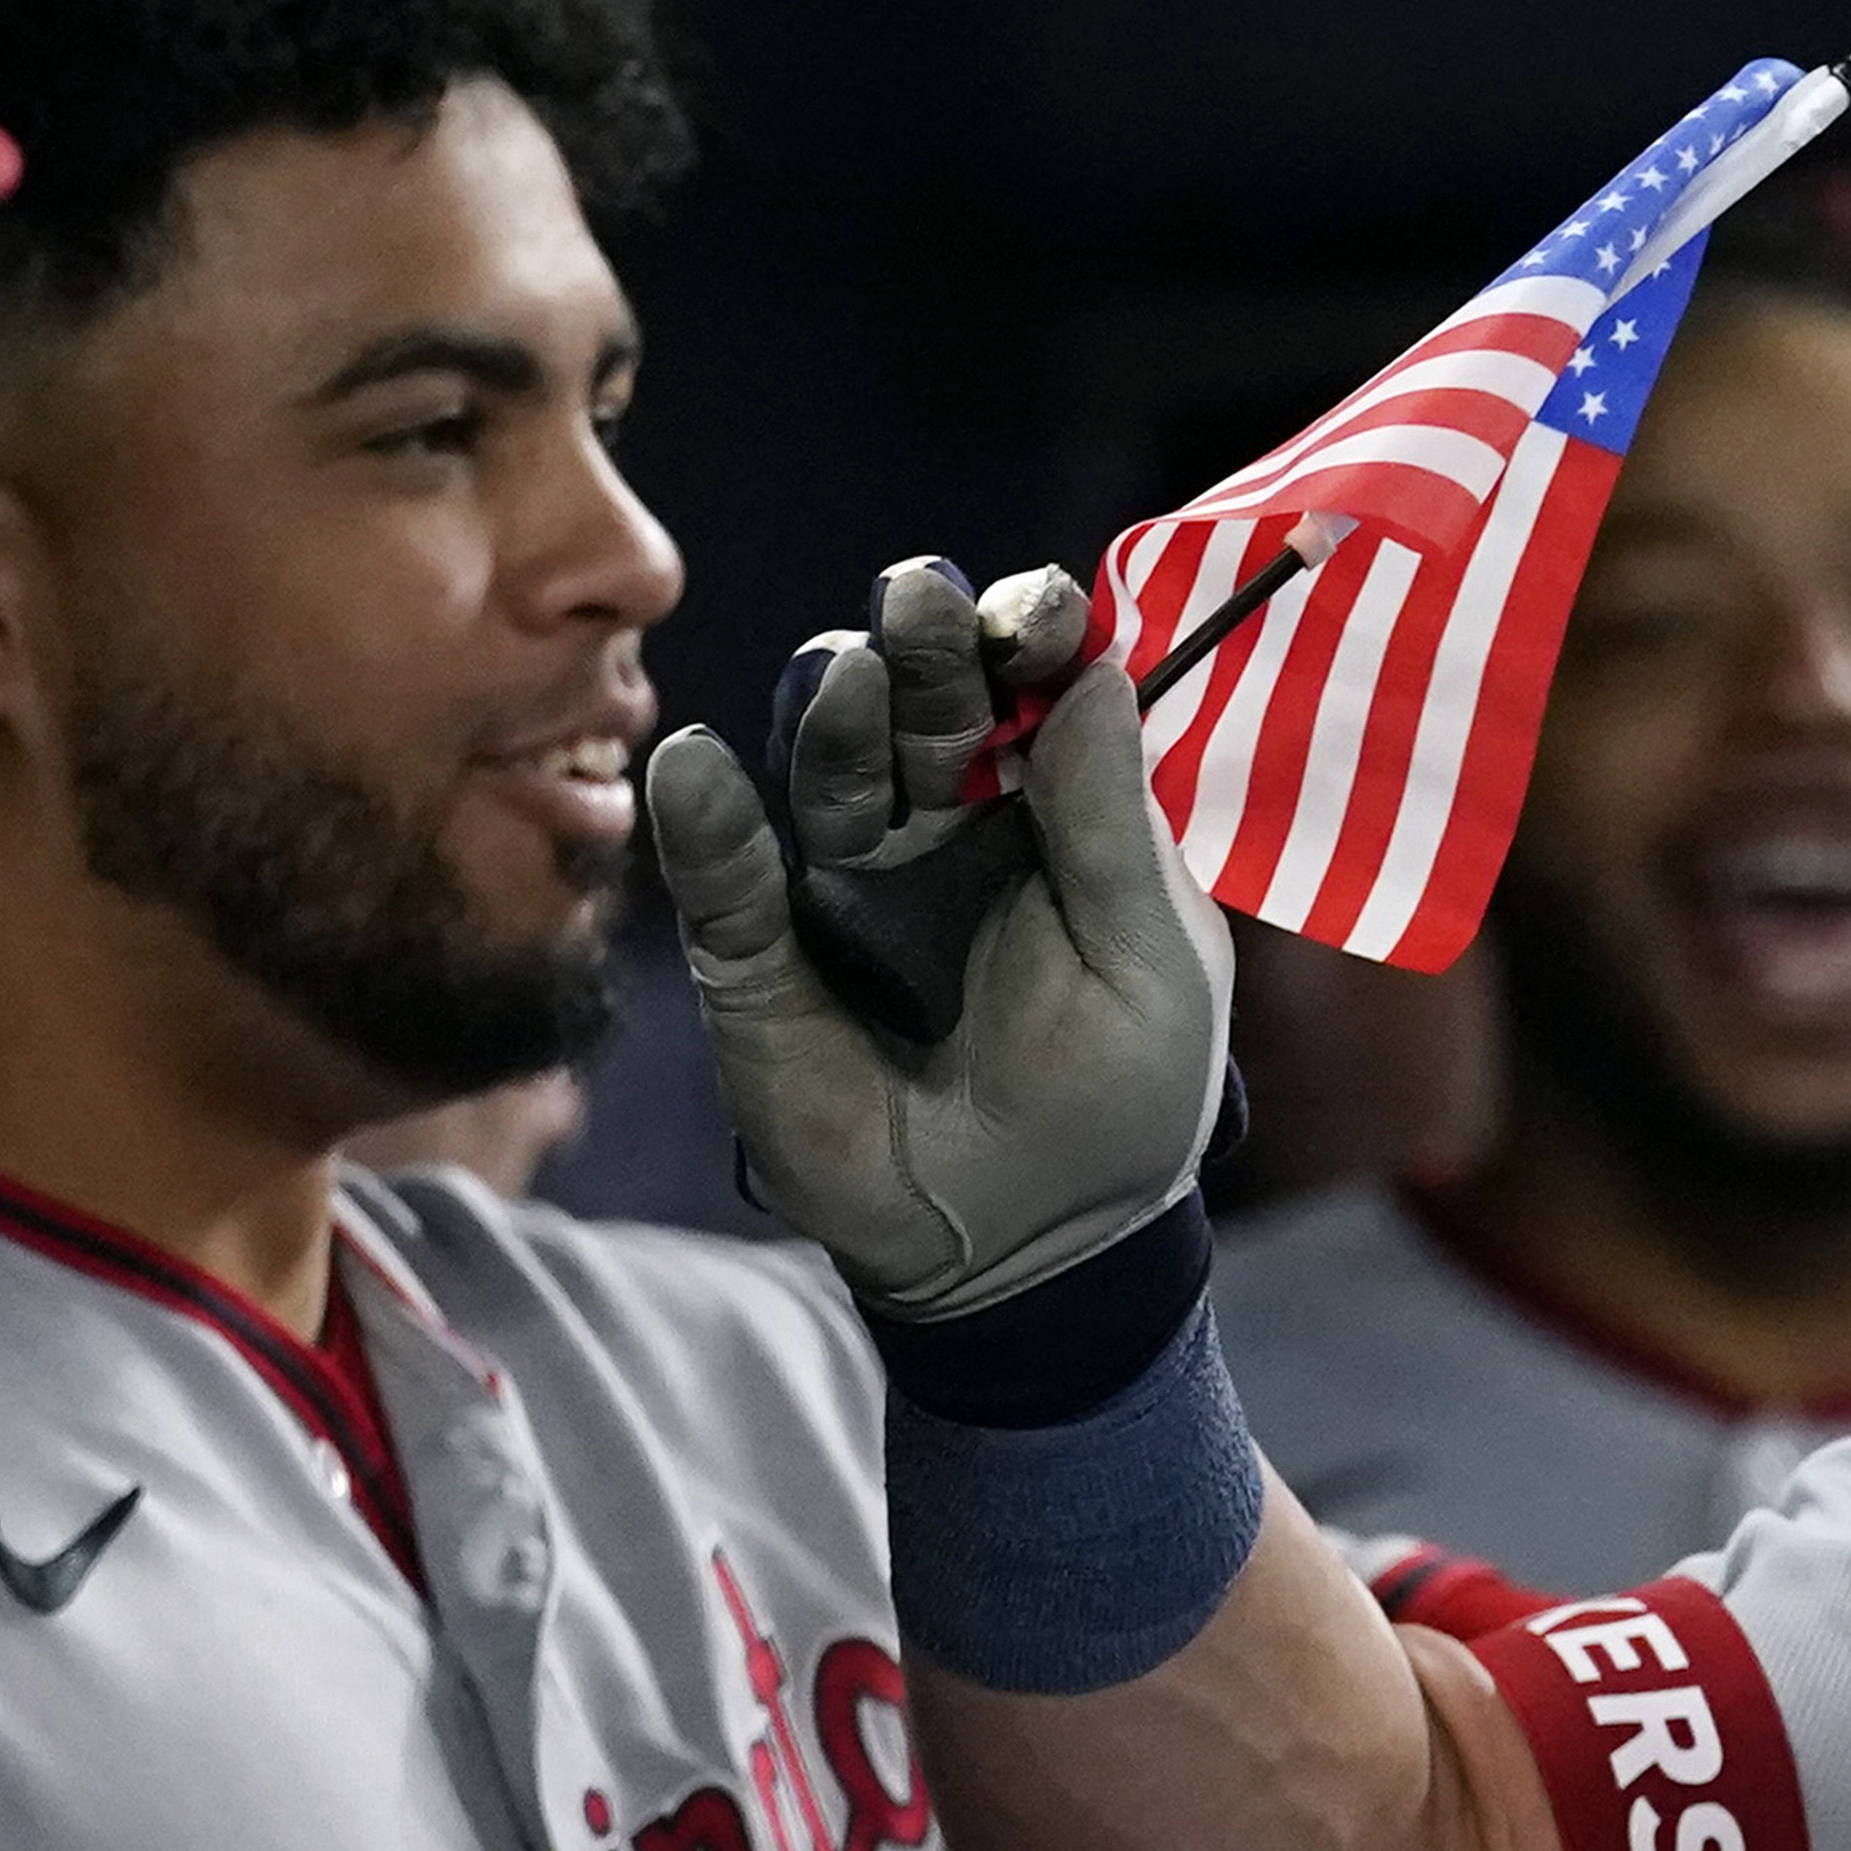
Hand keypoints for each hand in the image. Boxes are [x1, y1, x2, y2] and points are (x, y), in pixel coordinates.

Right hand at [645, 556, 1234, 1321]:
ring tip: (844, 677)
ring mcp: (847, 886)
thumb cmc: (1119, 1101)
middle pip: (922, 709)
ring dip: (828, 714)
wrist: (1038, 1249)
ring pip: (826, 770)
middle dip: (925, 649)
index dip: (1030, 639)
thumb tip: (1099, 674)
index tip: (1040, 610)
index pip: (1032, 695)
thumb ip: (1112, 830)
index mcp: (1051, 814)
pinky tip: (698, 770)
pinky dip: (707, 826)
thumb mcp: (1151, 967)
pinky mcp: (764, 961)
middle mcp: (941, 827)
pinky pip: (728, 886)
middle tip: (924, 600)